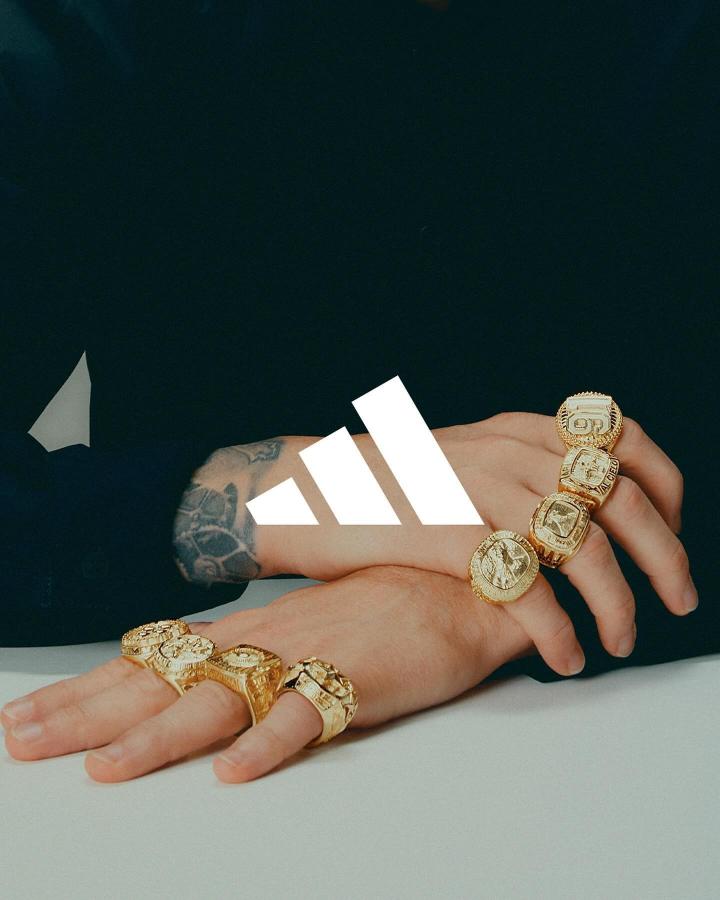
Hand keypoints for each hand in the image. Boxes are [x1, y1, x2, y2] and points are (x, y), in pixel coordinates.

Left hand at [2, 567, 531, 782]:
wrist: (463, 585)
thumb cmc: (388, 603)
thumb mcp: (308, 622)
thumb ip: (257, 646)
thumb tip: (207, 667)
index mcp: (251, 630)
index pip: (153, 660)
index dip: (87, 690)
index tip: (31, 714)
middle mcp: (264, 643)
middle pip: (161, 684)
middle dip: (85, 715)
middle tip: (21, 742)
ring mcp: (308, 660)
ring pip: (218, 704)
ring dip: (157, 740)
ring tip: (99, 771)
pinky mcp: (359, 680)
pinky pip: (310, 717)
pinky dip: (270, 744)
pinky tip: (235, 771)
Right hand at [179, 412, 692, 674]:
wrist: (308, 491)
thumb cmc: (386, 486)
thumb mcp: (464, 456)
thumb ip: (520, 469)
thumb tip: (582, 508)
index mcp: (519, 429)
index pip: (624, 440)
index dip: (667, 486)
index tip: (674, 529)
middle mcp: (511, 452)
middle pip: (623, 499)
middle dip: (666, 556)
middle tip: (680, 600)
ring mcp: (482, 490)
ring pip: (588, 550)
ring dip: (619, 605)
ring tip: (620, 640)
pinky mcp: (451, 536)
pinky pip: (530, 588)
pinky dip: (559, 629)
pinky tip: (564, 654)